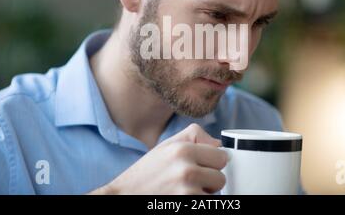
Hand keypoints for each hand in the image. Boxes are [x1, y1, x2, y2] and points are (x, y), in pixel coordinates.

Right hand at [89, 123, 227, 194]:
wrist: (123, 197)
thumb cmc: (145, 174)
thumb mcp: (166, 146)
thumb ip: (194, 137)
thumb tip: (219, 144)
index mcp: (183, 150)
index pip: (221, 156)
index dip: (212, 163)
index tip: (201, 166)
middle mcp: (186, 170)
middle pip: (221, 177)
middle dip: (209, 181)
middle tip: (189, 182)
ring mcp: (187, 193)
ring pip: (215, 195)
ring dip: (203, 195)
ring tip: (183, 191)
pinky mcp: (187, 207)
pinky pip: (206, 205)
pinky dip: (197, 203)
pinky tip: (180, 199)